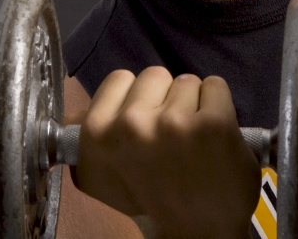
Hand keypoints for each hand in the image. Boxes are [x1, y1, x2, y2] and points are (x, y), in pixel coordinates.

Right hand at [72, 67, 260, 238]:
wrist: (197, 231)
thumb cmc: (154, 198)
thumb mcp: (105, 173)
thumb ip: (95, 137)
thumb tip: (78, 112)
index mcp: (97, 136)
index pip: (118, 79)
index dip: (136, 97)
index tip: (145, 119)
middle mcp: (130, 127)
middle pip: (154, 75)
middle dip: (165, 97)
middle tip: (171, 134)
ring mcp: (172, 123)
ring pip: (187, 81)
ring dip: (193, 103)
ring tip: (193, 139)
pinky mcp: (212, 123)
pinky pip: (215, 86)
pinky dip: (219, 104)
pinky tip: (214, 134)